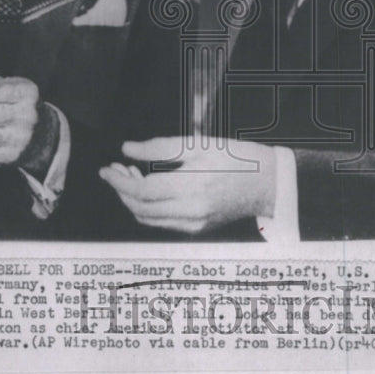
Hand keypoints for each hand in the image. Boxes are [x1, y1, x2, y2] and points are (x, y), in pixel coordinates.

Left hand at [99, 136, 277, 233]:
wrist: (268, 183)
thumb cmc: (236, 157)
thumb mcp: (198, 144)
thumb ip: (159, 147)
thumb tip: (127, 149)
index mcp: (191, 187)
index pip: (142, 191)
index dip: (119, 181)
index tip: (106, 169)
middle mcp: (191, 211)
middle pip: (140, 208)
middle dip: (121, 190)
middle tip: (116, 169)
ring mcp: (194, 225)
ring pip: (148, 219)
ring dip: (132, 200)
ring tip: (130, 176)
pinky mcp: (197, 230)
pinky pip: (162, 223)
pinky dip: (148, 209)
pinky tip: (149, 190)